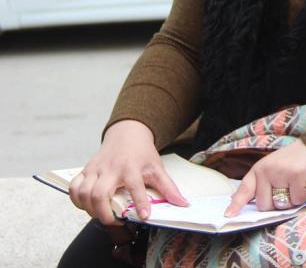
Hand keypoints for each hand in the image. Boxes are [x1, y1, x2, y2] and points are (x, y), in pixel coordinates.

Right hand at [68, 120, 187, 225]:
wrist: (127, 134)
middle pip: (99, 194)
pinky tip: (87, 206)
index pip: (135, 186)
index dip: (140, 203)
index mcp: (131, 167)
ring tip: (103, 215)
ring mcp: (95, 169)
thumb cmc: (141, 153)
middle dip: (104, 214)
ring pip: (83, 193)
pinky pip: (74, 188)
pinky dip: (76, 201)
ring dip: (89, 209)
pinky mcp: (85, 170)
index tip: (144, 217)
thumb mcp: (157, 168)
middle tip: (115, 221)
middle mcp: (111, 169)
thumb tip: (183, 204)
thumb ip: (168, 188)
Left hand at [225, 140, 305, 216]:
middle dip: (275, 204)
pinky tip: (304, 185)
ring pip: (280, 205)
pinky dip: (303, 197)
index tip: (228, 215)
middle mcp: (266, 170)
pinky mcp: (296, 176)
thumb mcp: (272, 169)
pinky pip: (296, 201)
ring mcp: (281, 173)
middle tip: (285, 190)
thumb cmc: (293, 163)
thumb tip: (240, 200)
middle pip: (264, 205)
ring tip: (295, 186)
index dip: (236, 204)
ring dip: (290, 201)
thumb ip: (259, 184)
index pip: (244, 189)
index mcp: (258, 169)